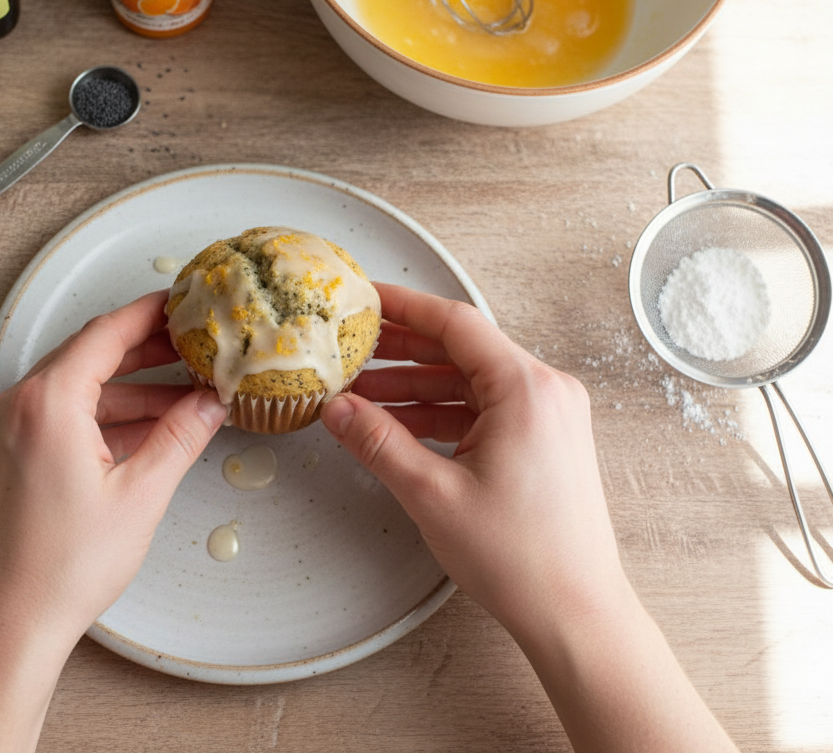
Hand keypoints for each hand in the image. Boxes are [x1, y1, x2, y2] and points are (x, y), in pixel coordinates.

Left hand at [0, 291, 225, 752]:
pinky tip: (145, 429)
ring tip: (184, 395)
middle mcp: (17, 405)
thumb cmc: (62, 569)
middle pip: (89, 354)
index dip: (151, 314)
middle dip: (146, 350)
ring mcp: (5, 430)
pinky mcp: (5, 456)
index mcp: (46, 403)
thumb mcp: (140, 496)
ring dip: (128, 388)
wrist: (6, 624)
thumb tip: (210, 403)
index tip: (184, 302)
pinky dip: (102, 416)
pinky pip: (59, 416)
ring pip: (76, 387)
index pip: (106, 333)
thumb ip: (180, 438)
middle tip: (194, 346)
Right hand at [320, 283, 624, 637]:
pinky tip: (397, 425)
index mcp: (526, 390)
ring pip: (469, 382)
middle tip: (350, 347)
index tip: (364, 299)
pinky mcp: (543, 441)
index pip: (455, 324)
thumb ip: (378, 443)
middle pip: (462, 349)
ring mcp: (548, 417)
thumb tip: (336, 409)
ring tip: (360, 394)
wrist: (575, 612)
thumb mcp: (432, 494)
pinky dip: (440, 413)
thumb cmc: (521, 558)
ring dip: (416, 386)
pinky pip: (482, 410)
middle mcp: (545, 392)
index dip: (403, 307)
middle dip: (402, 350)